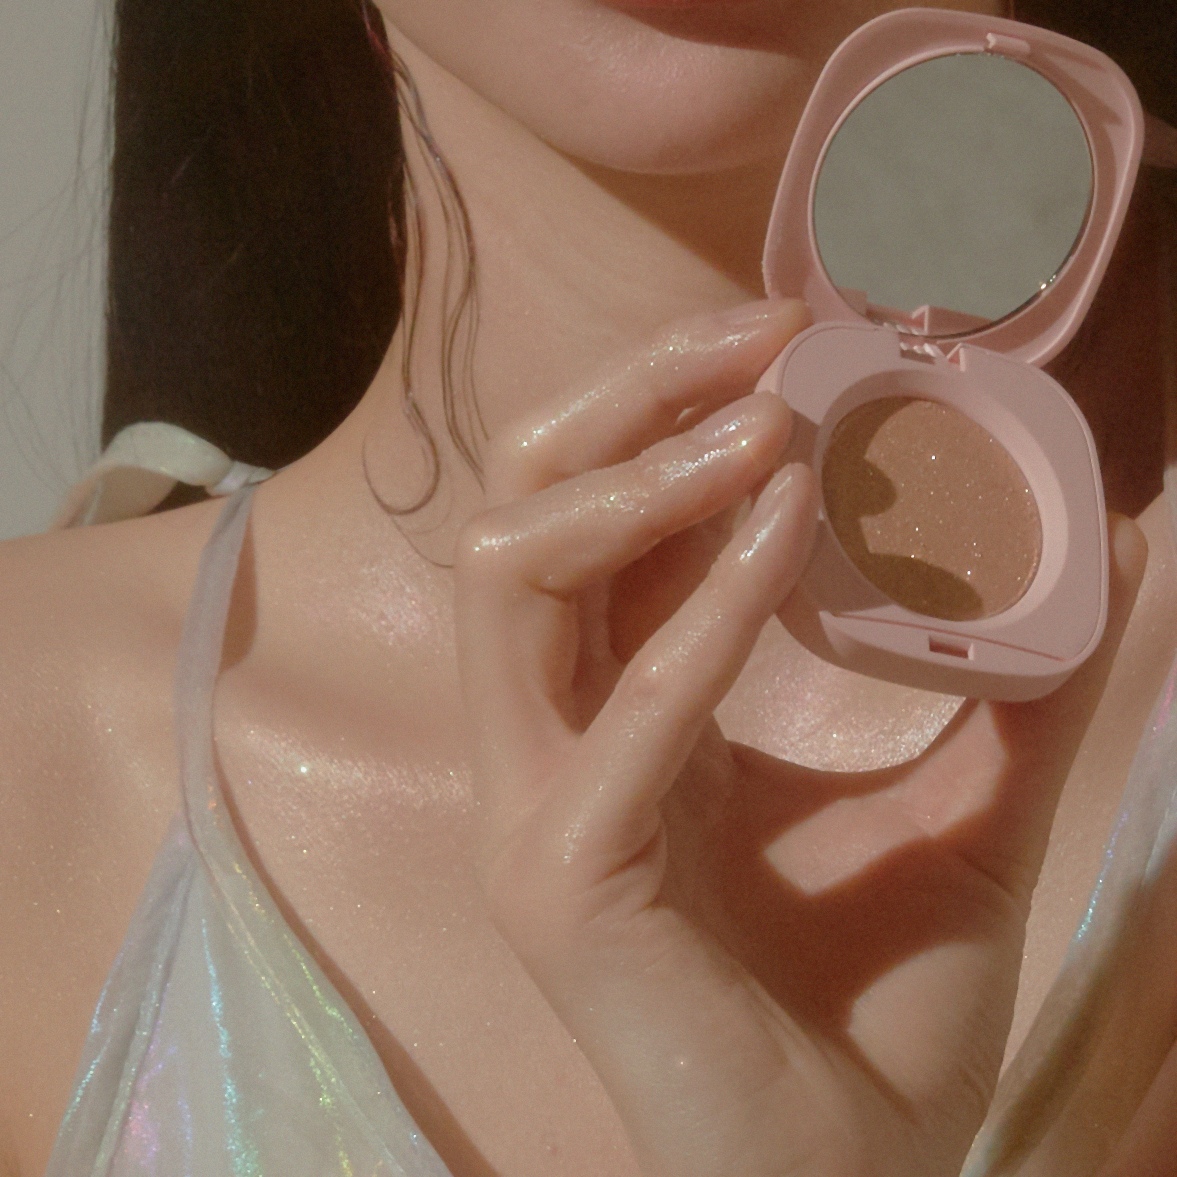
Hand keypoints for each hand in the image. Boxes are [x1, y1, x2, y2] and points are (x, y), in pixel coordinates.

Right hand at [453, 299, 1145, 1176]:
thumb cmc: (877, 1008)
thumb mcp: (961, 809)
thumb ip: (1010, 679)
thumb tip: (1106, 543)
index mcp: (614, 718)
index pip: (599, 525)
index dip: (674, 416)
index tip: (789, 340)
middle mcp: (548, 743)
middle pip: (523, 516)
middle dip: (628, 407)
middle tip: (759, 339)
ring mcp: (533, 808)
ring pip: (513, 583)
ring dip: (643, 484)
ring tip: (767, 426)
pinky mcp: (556, 876)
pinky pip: (618, 716)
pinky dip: (702, 615)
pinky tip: (785, 530)